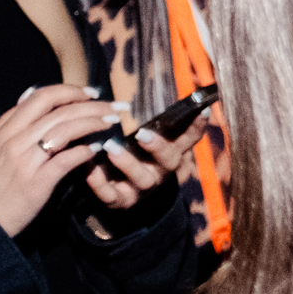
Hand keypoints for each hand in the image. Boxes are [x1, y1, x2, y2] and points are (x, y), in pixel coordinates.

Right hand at [0, 86, 126, 236]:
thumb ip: (7, 123)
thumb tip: (28, 95)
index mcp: (2, 132)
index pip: (40, 98)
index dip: (69, 91)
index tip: (90, 93)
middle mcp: (13, 142)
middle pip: (59, 110)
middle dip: (91, 104)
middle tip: (113, 105)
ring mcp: (25, 161)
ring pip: (66, 129)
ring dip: (94, 122)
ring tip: (112, 122)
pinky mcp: (37, 182)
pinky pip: (67, 159)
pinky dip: (85, 151)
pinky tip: (98, 148)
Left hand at [80, 112, 209, 209]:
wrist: (118, 194)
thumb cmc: (133, 157)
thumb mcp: (145, 142)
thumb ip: (152, 125)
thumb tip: (152, 92)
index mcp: (170, 154)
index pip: (189, 139)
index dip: (197, 127)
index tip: (202, 110)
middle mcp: (161, 171)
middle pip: (170, 161)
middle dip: (158, 146)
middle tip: (142, 133)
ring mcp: (142, 188)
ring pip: (142, 179)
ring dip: (128, 163)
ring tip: (110, 147)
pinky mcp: (120, 201)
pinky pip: (112, 194)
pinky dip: (100, 183)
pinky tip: (91, 169)